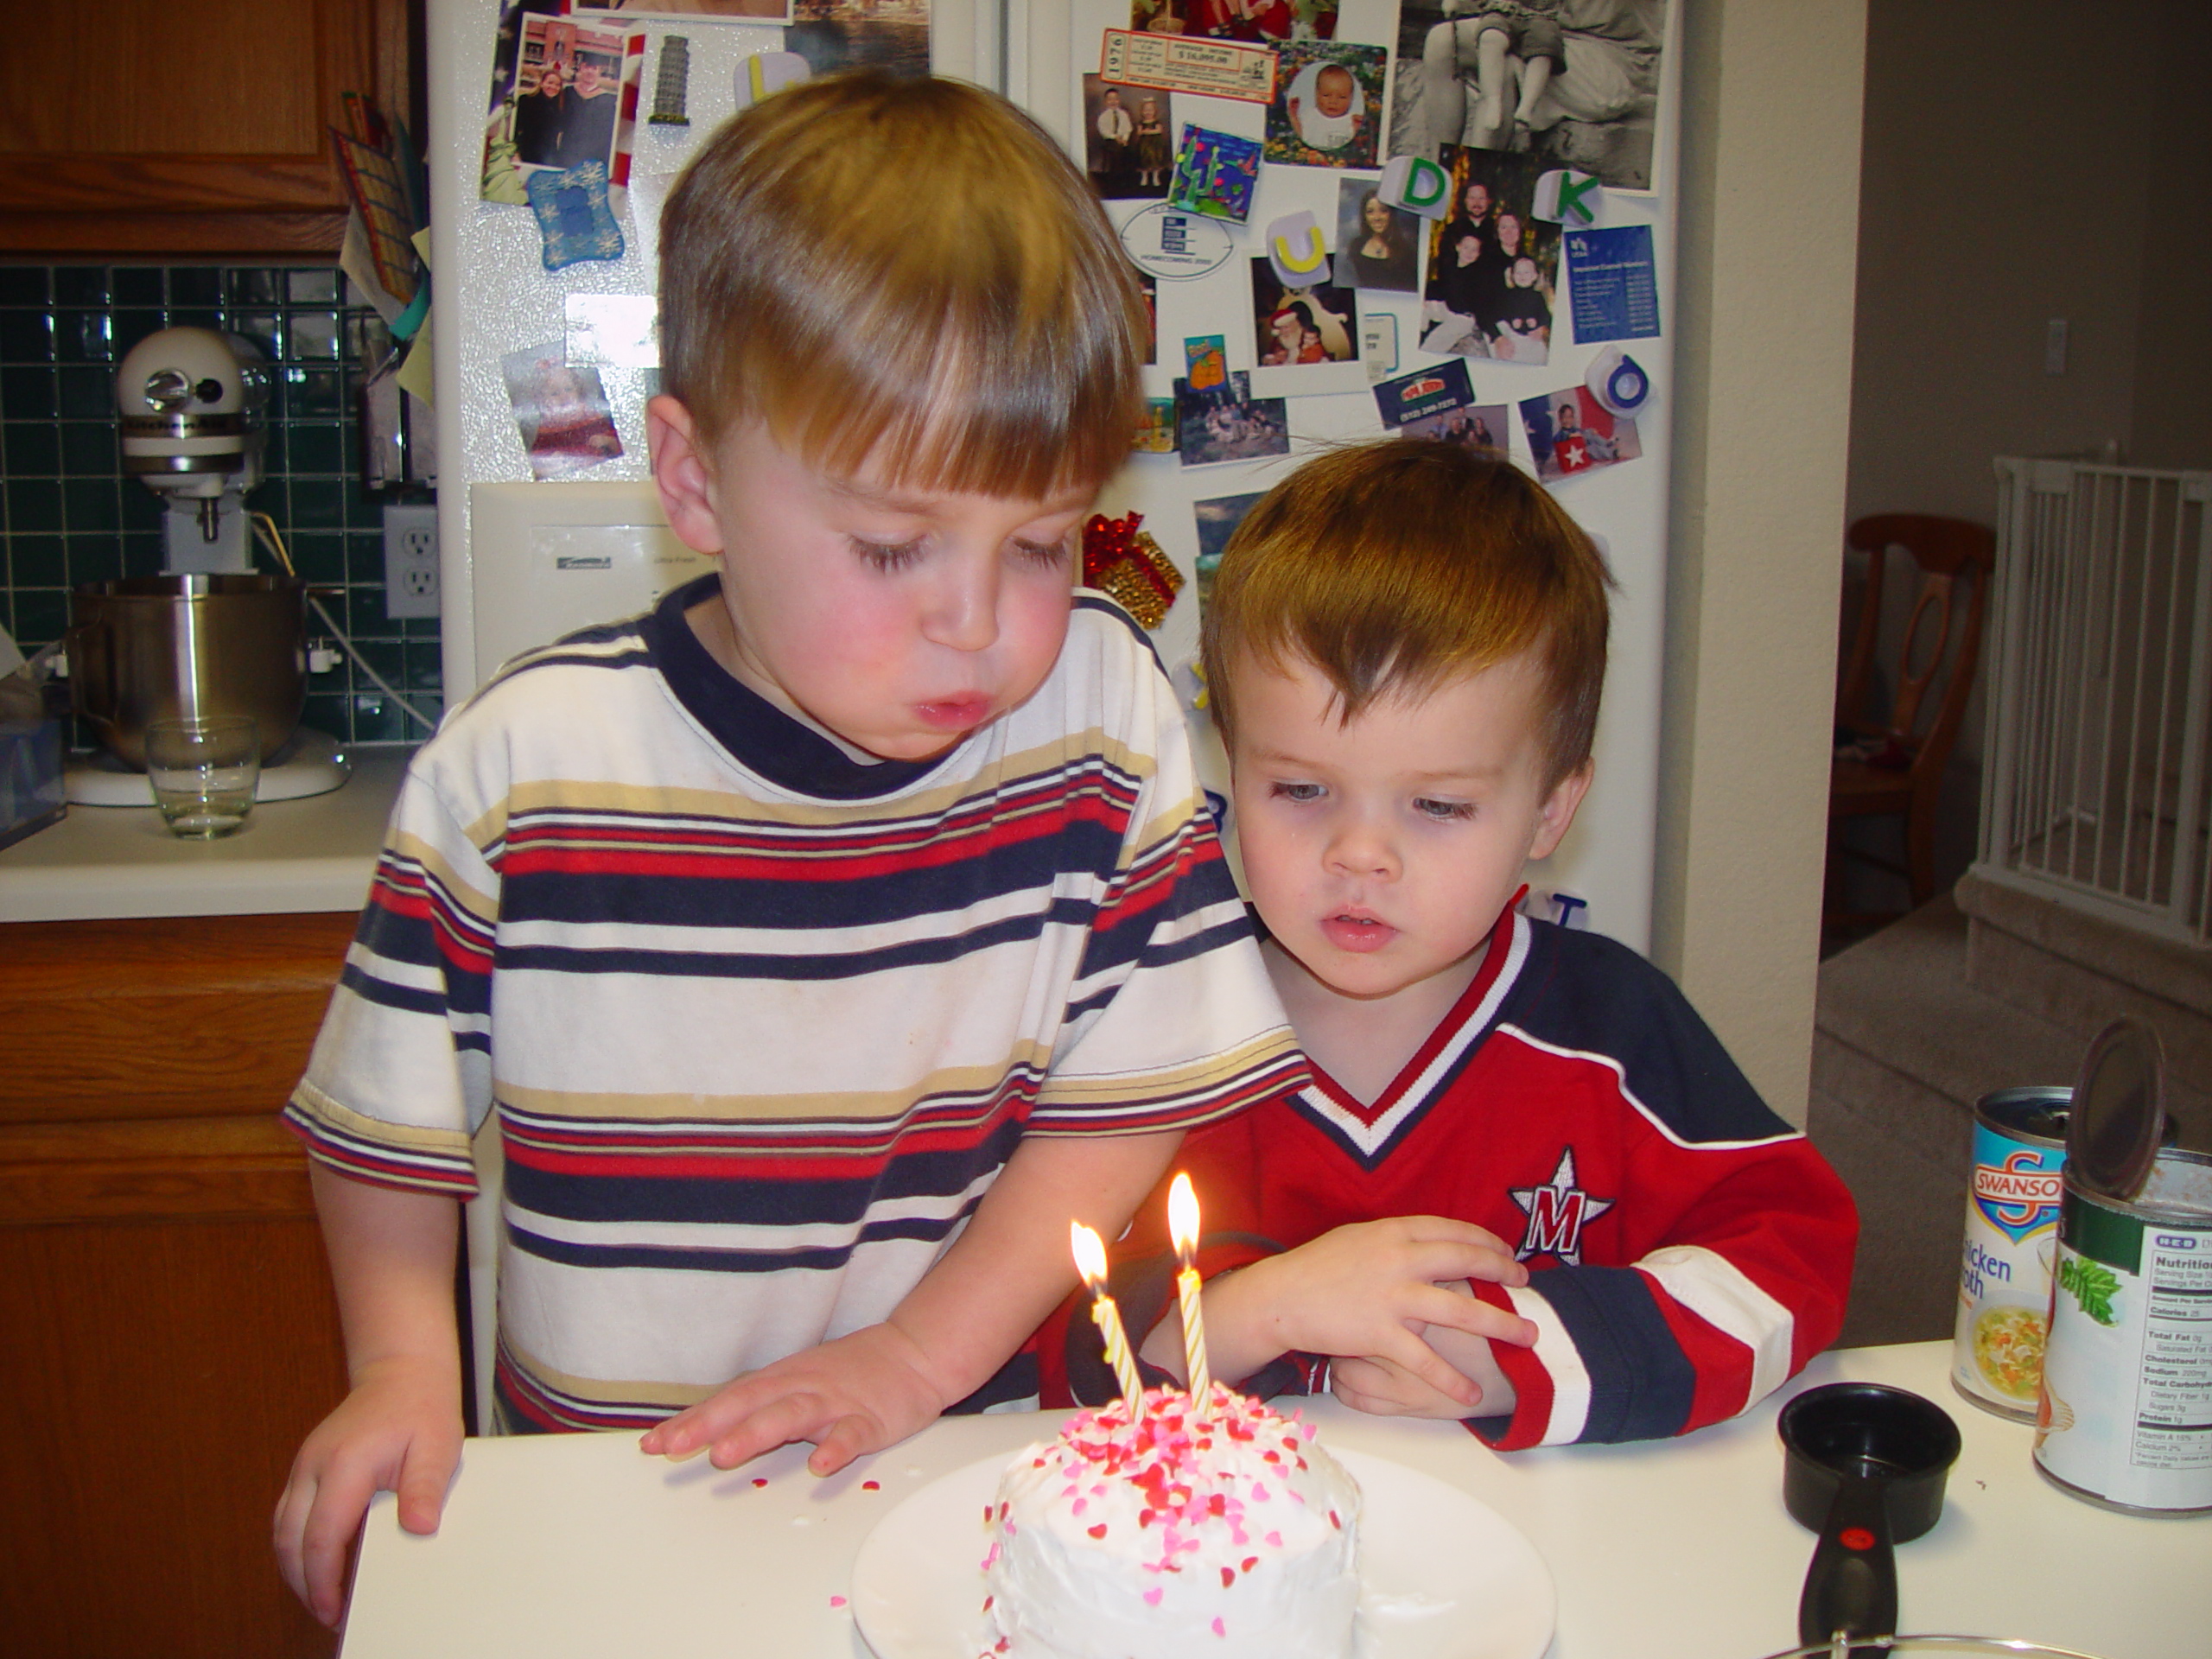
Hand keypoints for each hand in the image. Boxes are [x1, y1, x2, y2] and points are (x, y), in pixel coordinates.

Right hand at [273, 1354, 463, 1628]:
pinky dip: (297, 1546)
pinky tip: (319, 1564)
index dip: (323, 1579)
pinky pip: (289, 1516)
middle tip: (328, 1613)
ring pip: (281, 1530)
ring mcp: (304, 1466)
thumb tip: (419, 1527)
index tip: (333, 1609)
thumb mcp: (438, 1445)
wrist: (400, 1373)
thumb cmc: (420, 1408)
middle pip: (289, 1540)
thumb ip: (425, 1487)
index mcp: (345, 1463)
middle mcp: (313, 1465)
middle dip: (304, 1583)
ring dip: (295, 1568)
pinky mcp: (305, 1470)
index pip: (322, 1535)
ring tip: (322, 1597)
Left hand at [638, 1320, 950, 1476]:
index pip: (728, 1402)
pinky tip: (822, 1463)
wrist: (913, 1353)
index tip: (652, 1444)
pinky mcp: (870, 1418)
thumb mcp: (797, 1381)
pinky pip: (852, 1433)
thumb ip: (758, 1407)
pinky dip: (837, 1446)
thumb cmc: (849, 1373)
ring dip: (756, 1433)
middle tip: (674, 1446)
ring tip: (725, 1454)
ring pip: (791, 1416)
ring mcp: (835, 1402)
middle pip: (749, 1404)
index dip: (690, 1422)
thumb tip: (707, 1432)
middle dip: (709, 1425)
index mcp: (781, 1381)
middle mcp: (802, 1387)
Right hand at [1203, 1217, 1536, 1406]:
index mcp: (1394, 1232)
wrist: (1281, 1297)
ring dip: (1501, 1325)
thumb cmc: (1317, 1268)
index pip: (1453, 1230)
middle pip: (1466, 1261)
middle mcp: (1399, 1259)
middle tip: (1526, 1285)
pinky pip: (1426, 1361)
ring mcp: (1393, 1298)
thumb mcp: (1358, 1239)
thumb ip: (1396, 1241)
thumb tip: (1429, 1245)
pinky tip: (1472, 1393)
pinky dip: (1452, 1380)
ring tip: (1528, 1338)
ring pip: (1461, 1311)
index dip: (1486, 1241)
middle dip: (1503, 1273)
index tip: (1506, 1253)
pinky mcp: (1382, 1334)